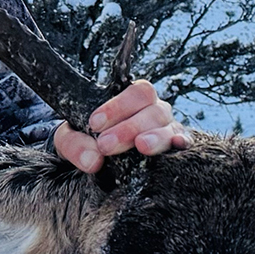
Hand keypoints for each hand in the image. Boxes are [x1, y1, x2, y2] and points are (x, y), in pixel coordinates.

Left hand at [52, 80, 188, 173]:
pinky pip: (185, 141)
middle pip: (153, 109)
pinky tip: (177, 145)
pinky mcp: (175, 148)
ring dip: (154, 137)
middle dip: (129, 127)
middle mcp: (154, 111)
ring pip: (168, 126)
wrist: (96, 159)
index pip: (135, 93)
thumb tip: (93, 160)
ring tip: (141, 147)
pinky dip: (183, 141)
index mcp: (131, 99)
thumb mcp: (69, 139)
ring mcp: (167, 129)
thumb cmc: (86, 141)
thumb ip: (74, 144)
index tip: (95, 124)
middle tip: (106, 144)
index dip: (117, 107)